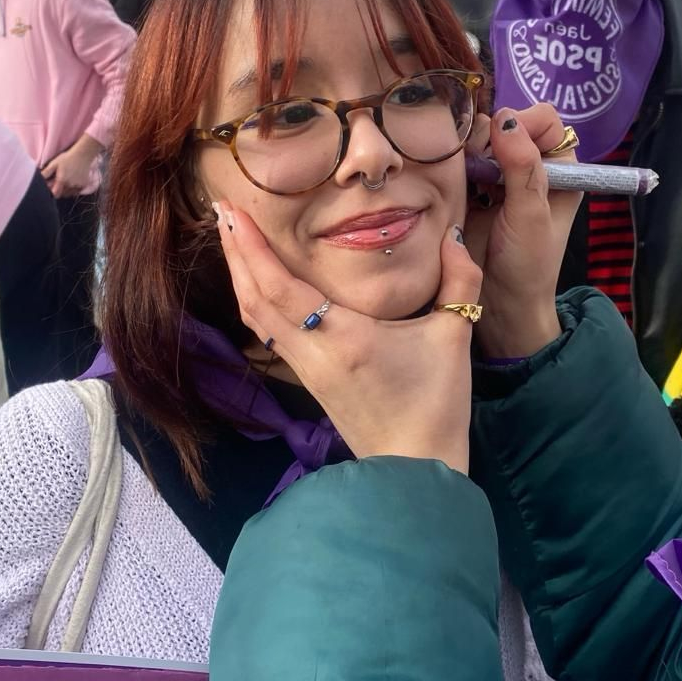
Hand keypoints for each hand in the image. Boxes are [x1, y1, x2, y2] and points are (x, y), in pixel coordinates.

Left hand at [40, 135, 100, 197]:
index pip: (55, 194)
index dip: (52, 192)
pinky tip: (72, 180)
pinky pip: (76, 191)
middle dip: (58, 190)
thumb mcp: (54, 164)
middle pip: (62, 194)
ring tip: (65, 180)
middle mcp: (71, 185)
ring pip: (69, 194)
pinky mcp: (84, 185)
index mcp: (62, 180)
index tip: (51, 187)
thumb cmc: (66, 158)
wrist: (82, 154)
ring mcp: (78, 185)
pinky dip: (73, 189)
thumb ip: (46, 173)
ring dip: (65, 190)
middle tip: (58, 180)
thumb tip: (38, 180)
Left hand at [215, 202, 482, 472]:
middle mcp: (314, 352)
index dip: (253, 250)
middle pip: (256, 299)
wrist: (414, 467)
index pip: (282, 287)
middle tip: (222, 213)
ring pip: (257, 318)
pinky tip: (256, 284)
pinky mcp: (308, 379)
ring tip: (232, 240)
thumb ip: (459, 280)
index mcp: (344, 338)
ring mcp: (306, 369)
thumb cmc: (436, 403)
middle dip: (236, 254)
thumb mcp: (454, 337)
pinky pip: (270, 333)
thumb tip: (450, 234)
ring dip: (240, 276)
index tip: (234, 215)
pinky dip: (255, 301)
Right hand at [463, 105, 582, 358]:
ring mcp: (498, 178)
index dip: (524, 124)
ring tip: (466, 179)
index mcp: (560, 170)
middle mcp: (530, 167)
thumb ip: (522, 167)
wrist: (500, 306)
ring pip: (480, 140)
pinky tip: (449, 181)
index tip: (504, 146)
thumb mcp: (530, 215)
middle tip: (481, 171)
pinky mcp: (470, 189)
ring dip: (468, 152)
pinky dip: (452, 164)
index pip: (545, 121)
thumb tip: (506, 120)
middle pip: (508, 125)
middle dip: (490, 139)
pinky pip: (459, 161)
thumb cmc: (528, 265)